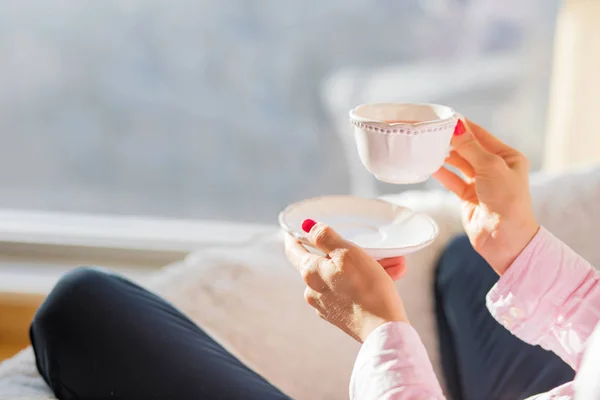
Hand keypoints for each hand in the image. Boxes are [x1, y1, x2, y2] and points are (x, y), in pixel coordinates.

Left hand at [284, 221, 407, 341]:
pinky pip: (346, 292)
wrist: (383, 330)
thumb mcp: (347, 253)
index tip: (296, 229)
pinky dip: (360, 284)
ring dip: (356, 269)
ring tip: (385, 264)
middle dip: (340, 252)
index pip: (294, 249)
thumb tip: (307, 227)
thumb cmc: (367, 288)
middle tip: (362, 246)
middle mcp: (312, 290)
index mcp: (310, 272)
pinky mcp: (340, 316)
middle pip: (321, 263)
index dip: (295, 236)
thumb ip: (325, 237)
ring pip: (337, 277)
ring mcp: (325, 306)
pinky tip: (381, 281)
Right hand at [433, 119, 538, 274]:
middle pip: (467, 148)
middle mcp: (494, 168)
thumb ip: (470, 146)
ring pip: (458, 164)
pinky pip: (451, 180)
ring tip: (426, 145)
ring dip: (444, 155)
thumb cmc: (507, 200)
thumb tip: (456, 125)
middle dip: (450, 140)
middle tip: (429, 131)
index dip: (462, 126)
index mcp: (507, 157)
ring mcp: (480, 183)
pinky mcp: (468, 197)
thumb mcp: (491, 167)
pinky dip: (441, 173)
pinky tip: (428, 165)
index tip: (443, 117)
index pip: (480, 135)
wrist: (505, 239)